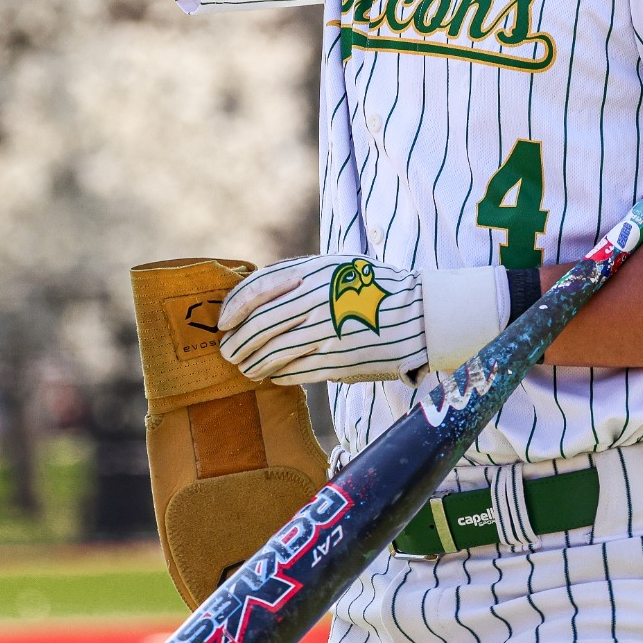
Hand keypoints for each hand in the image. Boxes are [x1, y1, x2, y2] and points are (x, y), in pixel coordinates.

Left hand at [219, 254, 427, 384]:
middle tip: (228, 354)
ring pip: (273, 354)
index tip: (222, 323)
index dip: (233, 309)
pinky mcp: (340, 361)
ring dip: (253, 364)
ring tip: (247, 369)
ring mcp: (328, 333)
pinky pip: (297, 372)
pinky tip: (274, 376)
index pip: (257, 290)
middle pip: (259, 326)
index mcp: (313, 273)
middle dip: (237, 344)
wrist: (420, 313)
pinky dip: (279, 376)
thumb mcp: (335, 266)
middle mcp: (317, 301)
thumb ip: (296, 275)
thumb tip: (252, 293)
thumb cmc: (371, 287)